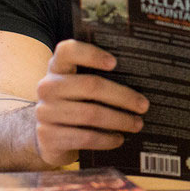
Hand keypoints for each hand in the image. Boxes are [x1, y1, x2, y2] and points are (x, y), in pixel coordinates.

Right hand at [33, 39, 148, 166]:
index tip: (115, 63)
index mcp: (57, 67)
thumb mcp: (79, 88)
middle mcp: (48, 87)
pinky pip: (85, 137)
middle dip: (122, 96)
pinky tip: (119, 139)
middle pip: (90, 86)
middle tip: (143, 105)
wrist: (49, 137)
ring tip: (137, 124)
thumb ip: (99, 79)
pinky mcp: (48, 137)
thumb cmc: (75, 105)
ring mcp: (45, 112)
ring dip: (119, 120)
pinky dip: (106, 139)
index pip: (68, 50)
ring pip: (91, 114)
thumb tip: (142, 83)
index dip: (91, 54)